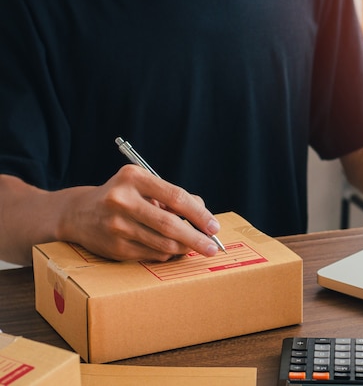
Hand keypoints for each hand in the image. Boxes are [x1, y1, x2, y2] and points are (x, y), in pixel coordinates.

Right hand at [59, 165, 219, 260]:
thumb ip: (174, 197)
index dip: (199, 214)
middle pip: (170, 225)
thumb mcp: (145, 186)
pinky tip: (168, 249)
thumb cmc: (123, 197)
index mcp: (133, 178)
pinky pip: (151, 255)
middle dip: (196, 238)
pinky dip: (165, 254)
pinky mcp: (114, 247)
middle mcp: (122, 200)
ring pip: (162, 244)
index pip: (176, 197)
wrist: (78, 213)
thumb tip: (204, 217)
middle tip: (212, 247)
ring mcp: (116, 225)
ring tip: (192, 247)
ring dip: (183, 248)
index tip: (214, 226)